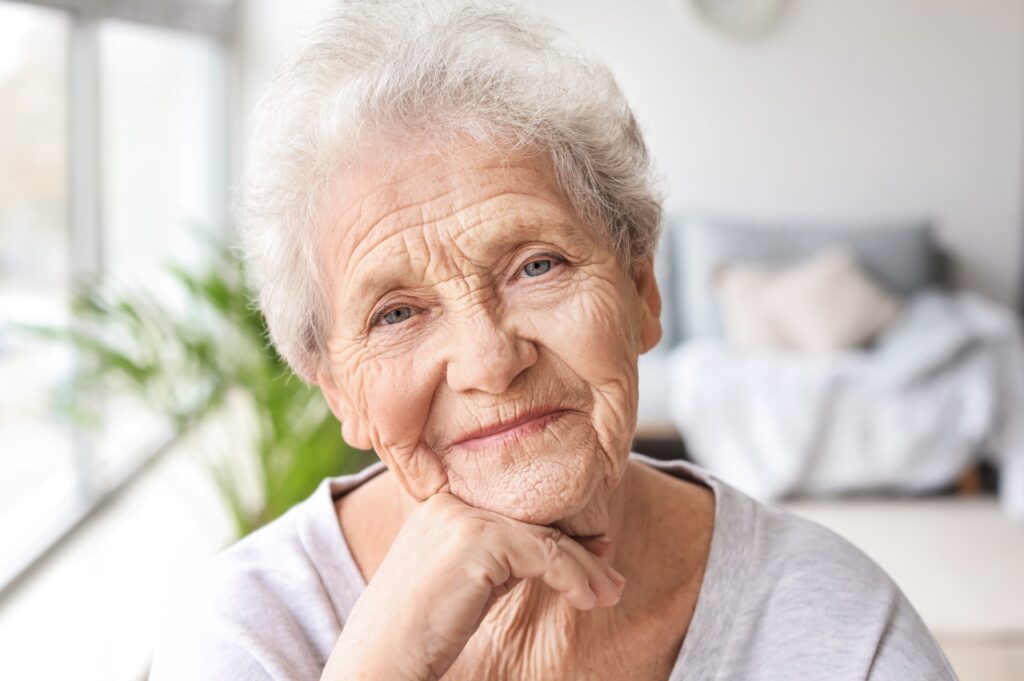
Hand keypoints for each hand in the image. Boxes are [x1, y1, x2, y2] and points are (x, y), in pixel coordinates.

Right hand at [320, 492, 624, 680]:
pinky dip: (573, 577)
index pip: (515, 509)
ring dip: (585, 568)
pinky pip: (542, 555)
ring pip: (543, 537)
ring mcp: (461, 517)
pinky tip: (586, 598)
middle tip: (611, 577)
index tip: (596, 552)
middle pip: (533, 520)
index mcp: (443, 501)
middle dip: (578, 549)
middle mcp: (450, 500)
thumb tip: (557, 547)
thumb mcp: (468, 580)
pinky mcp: (475, 541)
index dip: (559, 530)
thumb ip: (503, 556)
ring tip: (609, 593)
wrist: (380, 660)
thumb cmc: (420, 630)